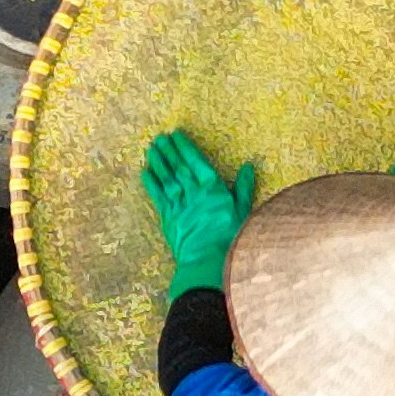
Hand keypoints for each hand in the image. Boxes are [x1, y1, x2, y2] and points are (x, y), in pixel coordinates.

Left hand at [145, 129, 253, 293]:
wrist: (208, 260)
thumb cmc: (230, 236)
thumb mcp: (243, 211)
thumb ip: (243, 187)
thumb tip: (249, 166)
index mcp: (212, 189)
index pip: (196, 162)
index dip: (185, 148)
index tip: (176, 135)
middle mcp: (193, 193)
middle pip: (179, 167)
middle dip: (169, 151)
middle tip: (160, 137)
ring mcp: (179, 206)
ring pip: (167, 179)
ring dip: (158, 162)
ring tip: (151, 148)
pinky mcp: (168, 218)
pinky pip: (158, 197)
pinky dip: (151, 183)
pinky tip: (145, 172)